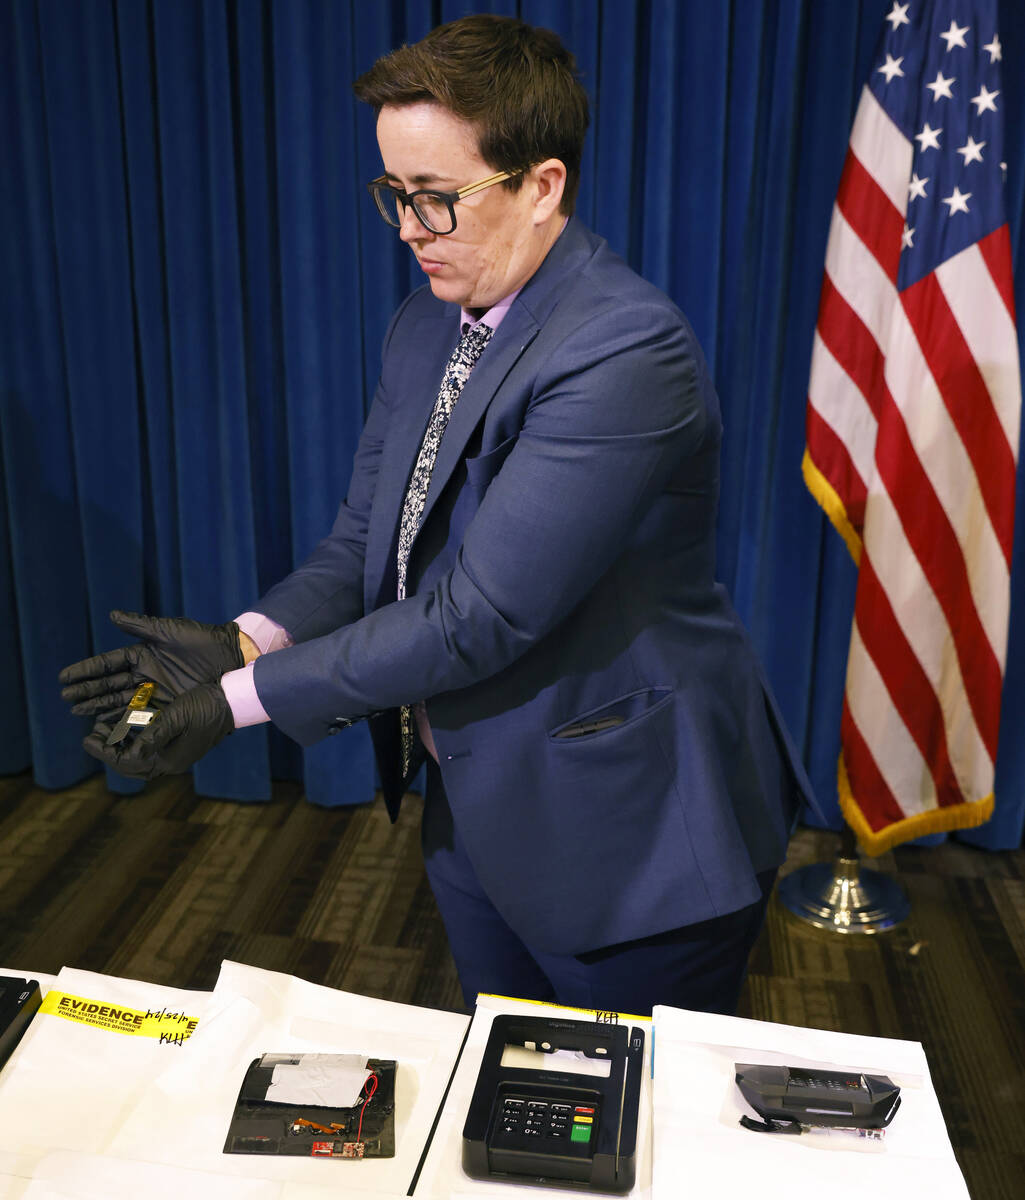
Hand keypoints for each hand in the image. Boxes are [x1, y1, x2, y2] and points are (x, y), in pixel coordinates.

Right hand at [59, 611, 244, 717]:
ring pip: (119, 700)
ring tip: (78, 712)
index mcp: (141, 655)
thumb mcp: (168, 631)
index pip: (107, 664)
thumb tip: (112, 615)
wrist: (229, 656)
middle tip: (66, 698)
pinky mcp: (166, 705)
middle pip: (108, 684)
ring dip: (99, 706)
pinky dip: (122, 719)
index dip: (86, 671)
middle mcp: (144, 675)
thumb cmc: (201, 640)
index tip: (64, 677)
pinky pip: (140, 713)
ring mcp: (154, 691)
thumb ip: (140, 626)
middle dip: (87, 692)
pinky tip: (106, 725)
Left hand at [82, 683, 233, 778]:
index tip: (87, 737)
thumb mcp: (176, 717)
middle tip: (92, 735)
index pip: (128, 763)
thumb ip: (153, 735)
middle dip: (108, 752)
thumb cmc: (205, 706)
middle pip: (131, 765)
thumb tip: (129, 753)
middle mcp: (170, 760)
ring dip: (119, 745)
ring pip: (138, 756)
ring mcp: (175, 752)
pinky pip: (148, 746)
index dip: (104, 752)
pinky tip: (124, 725)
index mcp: (169, 759)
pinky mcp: (179, 742)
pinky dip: (132, 738)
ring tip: (104, 729)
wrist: (233, 701)